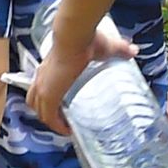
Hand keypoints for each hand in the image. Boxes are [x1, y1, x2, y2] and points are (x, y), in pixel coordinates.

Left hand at [26, 17, 140, 130]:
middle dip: (45, 111)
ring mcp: (44, 86)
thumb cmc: (85, 38)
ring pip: (38, 110)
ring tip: (63, 126)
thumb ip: (119, 49)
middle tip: (60, 119)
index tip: (59, 104)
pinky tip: (67, 130)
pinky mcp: (49, 94)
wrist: (75, 37)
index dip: (47, 97)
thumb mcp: (103, 47)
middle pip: (34, 99)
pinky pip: (49, 117)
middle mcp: (43, 77)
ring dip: (49, 120)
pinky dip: (56, 126)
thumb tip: (133, 51)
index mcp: (50, 66)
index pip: (41, 85)